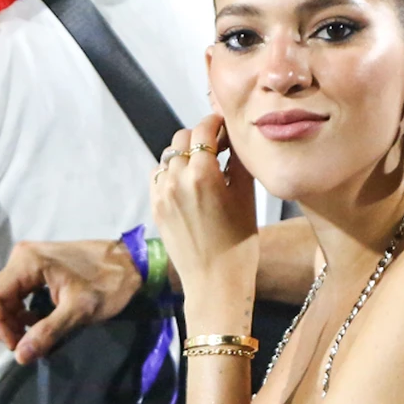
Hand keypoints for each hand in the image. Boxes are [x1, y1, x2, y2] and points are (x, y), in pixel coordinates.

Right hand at [0, 238, 142, 363]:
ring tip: (33, 335)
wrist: (134, 263)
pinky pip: (21, 287)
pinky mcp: (42, 262)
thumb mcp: (79, 311)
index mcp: (28, 261)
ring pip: (8, 292)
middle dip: (7, 323)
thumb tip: (21, 356)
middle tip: (25, 344)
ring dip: (15, 317)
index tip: (17, 346)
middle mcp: (24, 254)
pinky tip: (40, 320)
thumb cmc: (110, 285)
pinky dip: (25, 307)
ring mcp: (32, 256)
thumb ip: (48, 332)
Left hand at [151, 115, 257, 319]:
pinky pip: (158, 176)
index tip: (225, 124)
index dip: (215, 122)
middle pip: (182, 138)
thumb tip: (236, 139)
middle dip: (200, 136)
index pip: (203, 131)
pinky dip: (171, 171)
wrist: (215, 281)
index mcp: (202, 175)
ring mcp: (162, 194)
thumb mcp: (247, 198)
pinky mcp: (156, 207)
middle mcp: (177, 180)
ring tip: (203, 165)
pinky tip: (188, 181)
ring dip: (184, 153)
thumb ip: (238, 162)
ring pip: (168, 156)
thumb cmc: (239, 243)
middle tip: (218, 145)